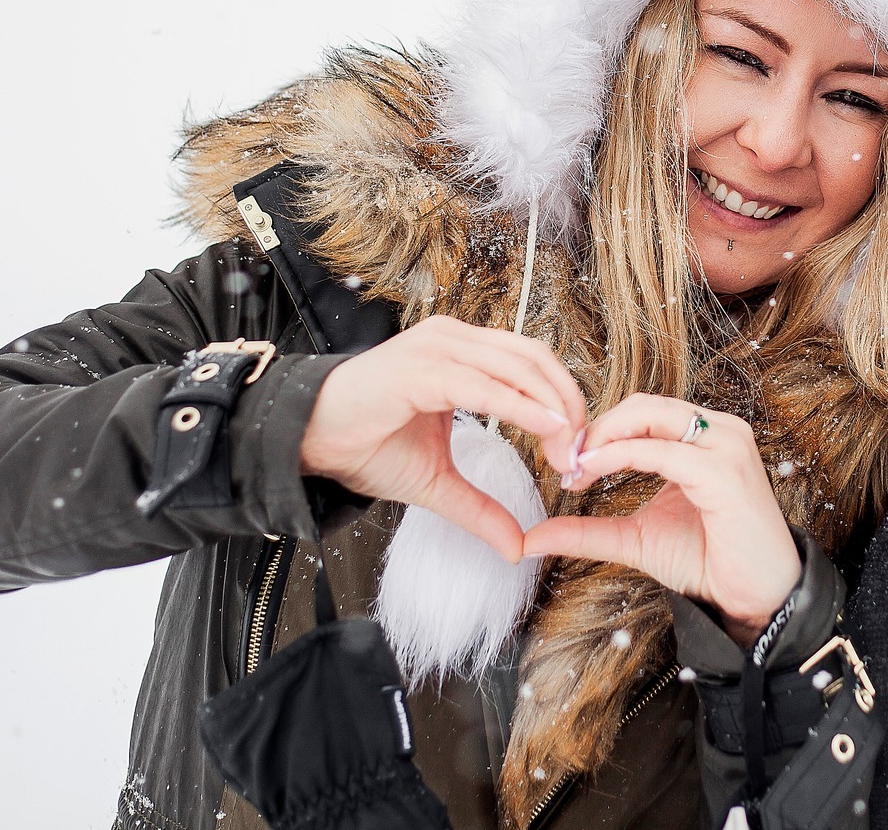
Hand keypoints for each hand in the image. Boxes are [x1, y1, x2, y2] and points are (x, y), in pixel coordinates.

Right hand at [300, 315, 585, 563]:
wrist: (307, 441)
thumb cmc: (364, 446)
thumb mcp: (437, 483)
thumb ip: (480, 508)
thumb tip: (517, 546)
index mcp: (461, 353)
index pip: (531, 362)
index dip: (562, 399)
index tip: (575, 447)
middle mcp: (453, 340)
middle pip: (535, 358)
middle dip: (567, 403)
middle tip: (580, 451)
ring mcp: (437, 348)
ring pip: (517, 366)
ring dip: (551, 407)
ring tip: (567, 446)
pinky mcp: (421, 368)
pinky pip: (483, 384)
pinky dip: (520, 406)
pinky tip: (545, 428)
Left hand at [521, 394, 799, 647]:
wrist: (758, 599)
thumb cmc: (709, 562)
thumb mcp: (636, 539)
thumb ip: (588, 532)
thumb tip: (532, 536)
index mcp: (703, 437)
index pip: (641, 412)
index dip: (598, 431)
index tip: (566, 464)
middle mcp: (719, 431)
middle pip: (643, 404)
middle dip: (595, 428)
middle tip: (563, 461)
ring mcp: (726, 447)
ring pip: (651, 417)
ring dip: (604, 437)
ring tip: (575, 467)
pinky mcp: (726, 472)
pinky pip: (664, 451)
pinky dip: (622, 456)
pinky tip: (593, 471)